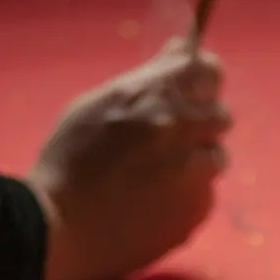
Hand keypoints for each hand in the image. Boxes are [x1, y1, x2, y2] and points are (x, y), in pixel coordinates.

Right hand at [26, 41, 230, 279]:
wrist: (58, 230)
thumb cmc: (67, 160)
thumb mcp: (98, 103)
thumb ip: (148, 77)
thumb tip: (184, 49)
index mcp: (155, 97)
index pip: (208, 71)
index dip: (202, 79)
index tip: (193, 88)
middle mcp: (181, 132)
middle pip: (221, 116)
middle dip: (200, 122)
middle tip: (168, 138)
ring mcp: (192, 177)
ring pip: (216, 158)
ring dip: (195, 161)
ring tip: (156, 176)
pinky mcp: (194, 215)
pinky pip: (205, 195)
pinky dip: (187, 196)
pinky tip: (154, 203)